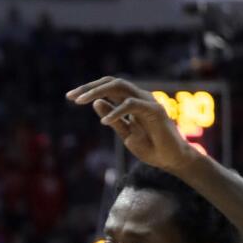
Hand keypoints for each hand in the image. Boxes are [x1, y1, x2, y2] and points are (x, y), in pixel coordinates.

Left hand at [67, 77, 197, 175]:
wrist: (172, 160)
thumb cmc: (152, 147)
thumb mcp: (126, 133)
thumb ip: (114, 119)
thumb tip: (97, 103)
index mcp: (132, 101)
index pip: (109, 88)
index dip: (89, 90)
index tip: (70, 97)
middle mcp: (140, 97)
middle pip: (112, 82)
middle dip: (89, 87)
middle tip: (70, 96)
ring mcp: (148, 102)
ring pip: (121, 87)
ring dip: (98, 92)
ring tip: (80, 102)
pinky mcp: (155, 112)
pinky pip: (132, 105)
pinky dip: (116, 111)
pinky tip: (103, 121)